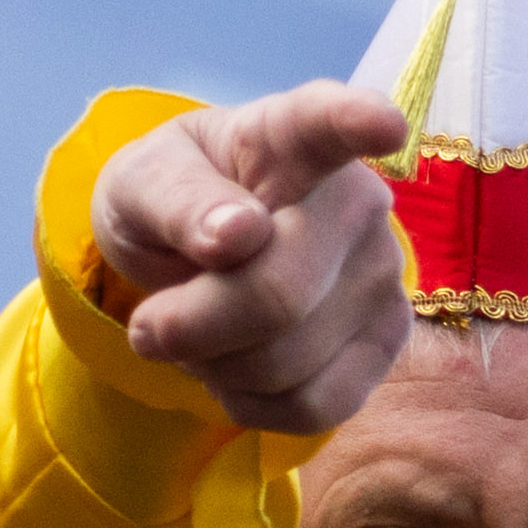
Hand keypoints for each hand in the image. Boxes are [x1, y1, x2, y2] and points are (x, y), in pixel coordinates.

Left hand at [87, 80, 417, 435]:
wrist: (197, 253)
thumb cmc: (172, 202)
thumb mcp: (140, 185)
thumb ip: (177, 200)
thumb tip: (237, 235)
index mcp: (292, 135)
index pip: (331, 122)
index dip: (359, 121)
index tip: (383, 124)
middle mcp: (358, 200)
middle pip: (278, 294)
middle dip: (192, 326)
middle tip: (151, 322)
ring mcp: (384, 274)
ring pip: (291, 363)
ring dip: (216, 366)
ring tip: (200, 331)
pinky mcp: (387, 343)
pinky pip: (315, 407)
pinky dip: (253, 405)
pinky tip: (235, 367)